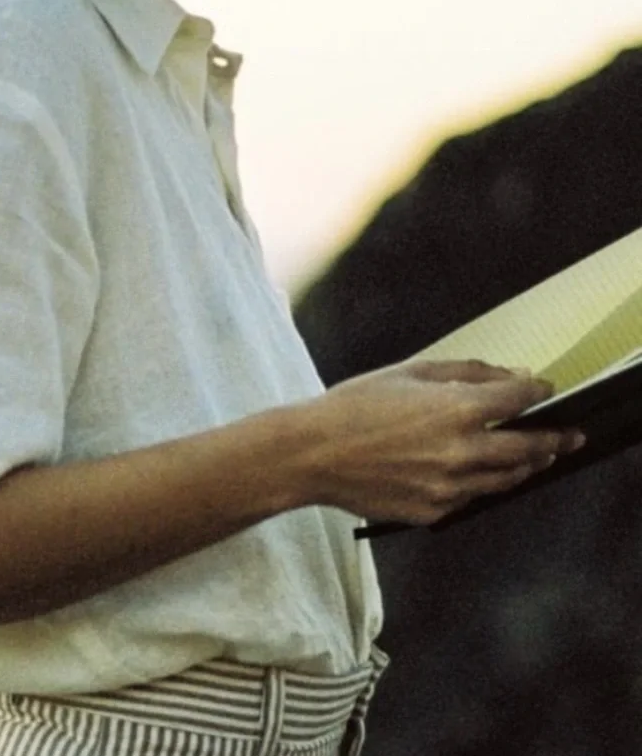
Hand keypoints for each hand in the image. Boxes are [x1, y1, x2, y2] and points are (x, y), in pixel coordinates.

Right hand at [286, 358, 584, 526]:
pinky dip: (482, 482)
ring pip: (506, 480)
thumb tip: (506, 375)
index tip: (545, 388)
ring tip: (535, 457)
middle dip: (553, 439)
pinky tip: (478, 471)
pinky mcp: (433, 511)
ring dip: (525, 466)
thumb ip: (464, 372)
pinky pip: (471, 497)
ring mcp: (449, 487)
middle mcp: (460, 452)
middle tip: (568, 435)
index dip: (537, 391)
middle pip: (528, 449)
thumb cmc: (356, 404)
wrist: (314, 453)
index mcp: (455, 410)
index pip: (518, 400)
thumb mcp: (409, 372)